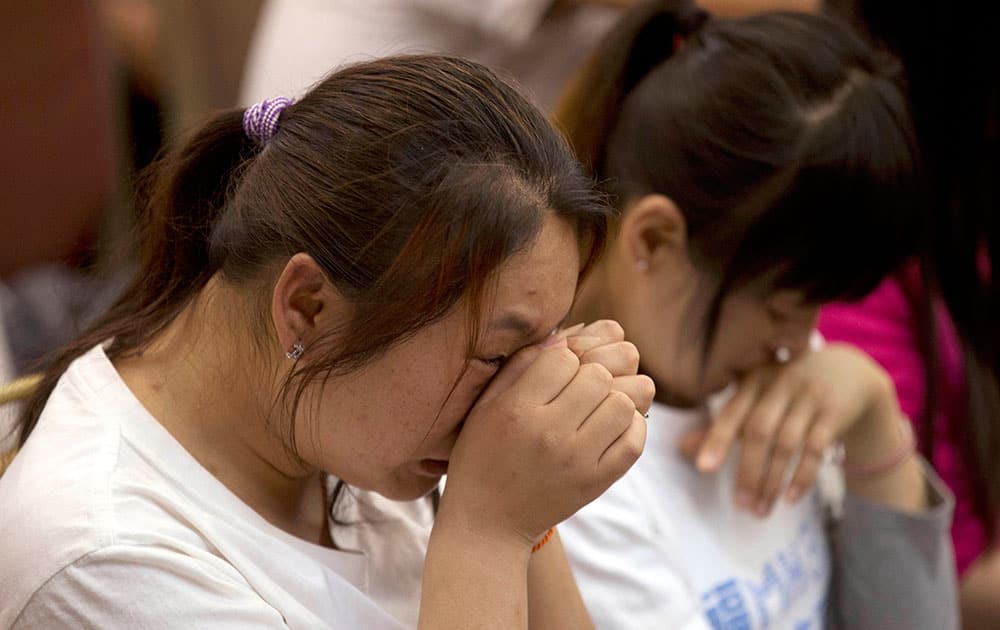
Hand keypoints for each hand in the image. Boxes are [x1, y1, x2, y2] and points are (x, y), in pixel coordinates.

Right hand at [440, 321, 649, 547]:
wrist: (489, 522)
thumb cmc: (482, 456)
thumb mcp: (485, 407)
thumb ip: (520, 368)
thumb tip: (562, 340)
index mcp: (518, 410)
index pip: (564, 358)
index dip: (563, 360)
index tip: (555, 375)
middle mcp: (550, 433)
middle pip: (598, 376)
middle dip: (591, 375)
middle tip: (577, 391)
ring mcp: (578, 460)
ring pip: (623, 403)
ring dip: (612, 399)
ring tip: (595, 408)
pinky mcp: (597, 482)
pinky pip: (635, 440)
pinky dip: (630, 425)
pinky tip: (611, 426)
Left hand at [680, 343, 897, 515]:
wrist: (848, 371)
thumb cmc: (787, 390)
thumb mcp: (756, 398)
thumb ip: (723, 424)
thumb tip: (682, 448)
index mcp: (755, 378)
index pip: (732, 412)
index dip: (716, 439)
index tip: (703, 468)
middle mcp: (781, 383)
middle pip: (760, 431)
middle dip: (748, 472)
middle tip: (739, 505)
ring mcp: (810, 397)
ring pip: (787, 445)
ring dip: (772, 482)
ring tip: (760, 511)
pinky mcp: (834, 413)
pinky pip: (816, 450)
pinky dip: (802, 476)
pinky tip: (789, 499)